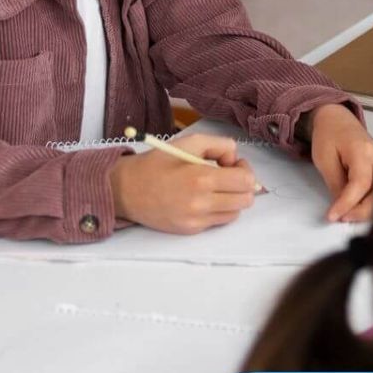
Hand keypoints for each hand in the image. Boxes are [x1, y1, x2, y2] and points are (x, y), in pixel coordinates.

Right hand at [108, 134, 256, 233]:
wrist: (126, 190)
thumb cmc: (156, 164)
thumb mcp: (189, 142)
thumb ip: (220, 145)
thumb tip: (235, 160)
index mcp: (201, 179)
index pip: (246, 181)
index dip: (245, 170)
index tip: (234, 164)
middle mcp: (201, 203)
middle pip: (246, 200)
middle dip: (243, 186)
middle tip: (229, 176)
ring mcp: (196, 220)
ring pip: (235, 213)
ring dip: (232, 199)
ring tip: (216, 187)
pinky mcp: (191, 230)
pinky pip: (218, 221)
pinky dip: (218, 209)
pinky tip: (204, 198)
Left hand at [307, 103, 372, 222]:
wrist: (339, 120)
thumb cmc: (330, 137)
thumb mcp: (324, 159)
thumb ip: (335, 184)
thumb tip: (342, 209)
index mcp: (363, 151)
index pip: (360, 184)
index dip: (347, 203)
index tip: (332, 216)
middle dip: (362, 211)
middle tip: (341, 218)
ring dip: (369, 210)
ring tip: (348, 215)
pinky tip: (358, 209)